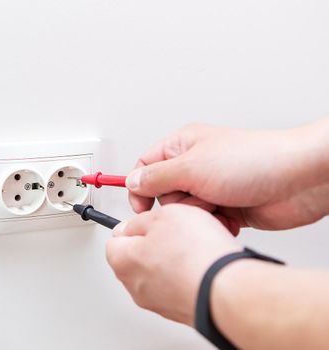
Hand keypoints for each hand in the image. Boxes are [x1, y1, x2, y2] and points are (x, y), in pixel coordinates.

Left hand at [106, 204, 240, 324]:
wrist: (227, 290)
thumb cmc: (196, 254)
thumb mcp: (163, 214)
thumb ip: (140, 220)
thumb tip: (132, 226)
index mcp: (122, 261)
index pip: (115, 239)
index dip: (135, 225)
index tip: (148, 221)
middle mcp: (134, 286)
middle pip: (137, 257)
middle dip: (154, 243)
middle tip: (174, 233)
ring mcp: (157, 302)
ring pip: (159, 272)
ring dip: (173, 260)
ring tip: (194, 249)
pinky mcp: (179, 310)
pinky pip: (178, 286)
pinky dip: (187, 276)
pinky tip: (203, 265)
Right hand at [127, 120, 328, 231]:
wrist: (298, 181)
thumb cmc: (254, 161)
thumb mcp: (192, 167)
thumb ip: (156, 177)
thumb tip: (132, 182)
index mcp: (183, 146)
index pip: (145, 166)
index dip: (139, 188)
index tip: (141, 207)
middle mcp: (194, 166)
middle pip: (164, 194)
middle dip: (178, 203)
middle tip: (195, 198)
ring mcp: (210, 187)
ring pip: (184, 212)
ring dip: (198, 216)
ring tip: (217, 206)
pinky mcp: (225, 207)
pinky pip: (204, 223)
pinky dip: (214, 225)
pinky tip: (229, 218)